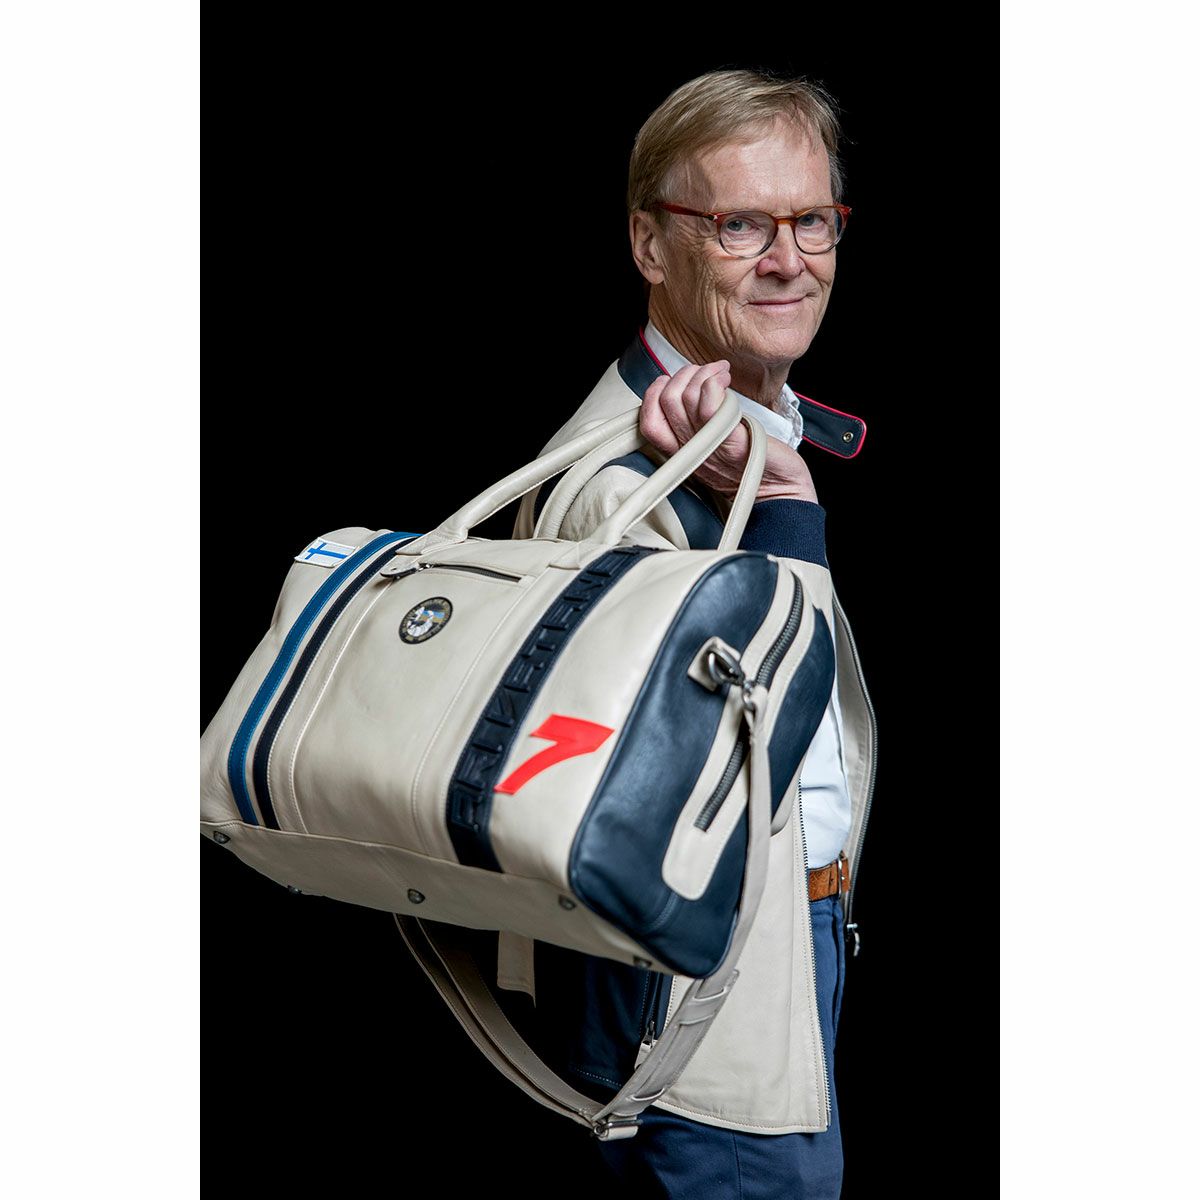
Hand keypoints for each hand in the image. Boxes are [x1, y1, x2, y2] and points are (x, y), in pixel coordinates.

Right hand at [638, 361, 817, 502]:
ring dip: (703, 373)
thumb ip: (695, 424)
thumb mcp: (713, 444)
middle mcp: (690, 449)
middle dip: (683, 375)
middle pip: (666, 401)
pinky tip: (726, 380)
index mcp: (682, 451)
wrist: (780, 489)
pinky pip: (710, 406)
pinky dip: (715, 383)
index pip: (648, 422)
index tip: (674, 381)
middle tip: (706, 372)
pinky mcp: (731, 441)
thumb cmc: (751, 463)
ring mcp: (708, 445)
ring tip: (721, 372)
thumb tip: (687, 389)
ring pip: (685, 397)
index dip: (654, 394)